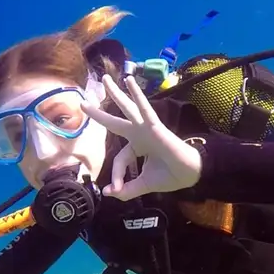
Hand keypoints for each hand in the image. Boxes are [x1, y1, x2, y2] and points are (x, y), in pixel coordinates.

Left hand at [80, 75, 201, 200]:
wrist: (190, 175)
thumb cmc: (170, 176)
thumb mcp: (143, 185)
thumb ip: (127, 190)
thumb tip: (108, 193)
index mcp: (137, 147)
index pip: (121, 159)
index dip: (117, 175)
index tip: (116, 189)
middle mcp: (139, 135)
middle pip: (115, 122)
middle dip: (100, 113)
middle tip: (83, 103)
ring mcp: (147, 129)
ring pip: (127, 109)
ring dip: (115, 94)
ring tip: (105, 79)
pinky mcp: (155, 127)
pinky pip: (144, 109)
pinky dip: (137, 95)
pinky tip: (130, 82)